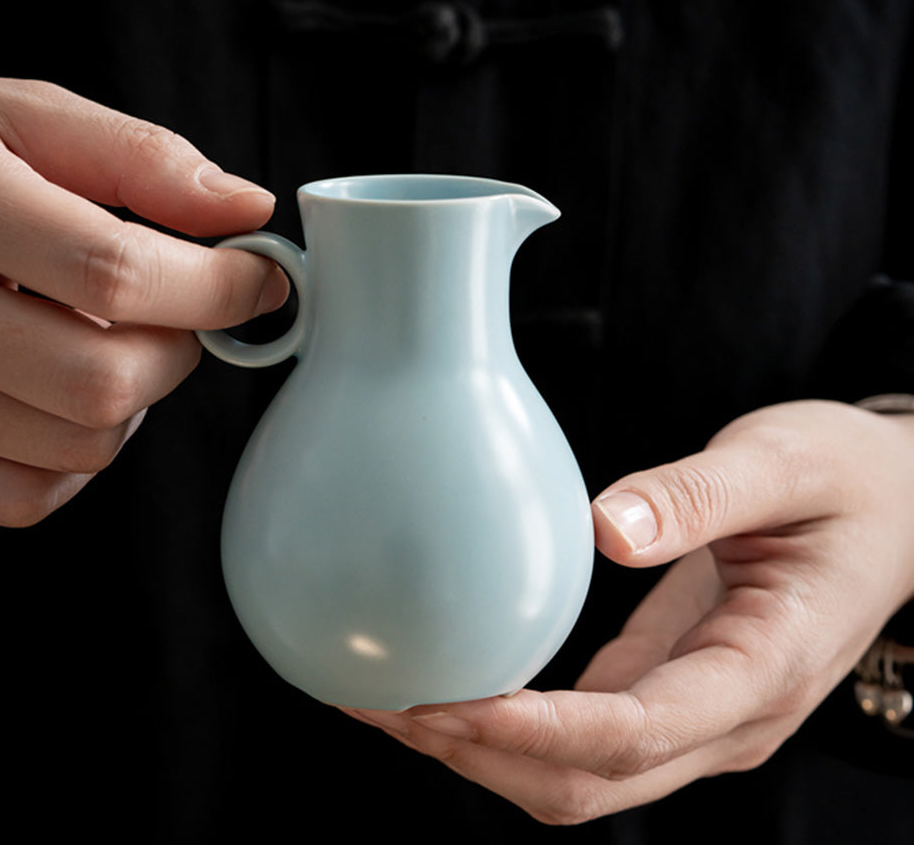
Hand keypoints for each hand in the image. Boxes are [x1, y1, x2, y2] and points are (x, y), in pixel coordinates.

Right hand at [0, 73, 285, 525]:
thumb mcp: (12, 115)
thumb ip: (137, 157)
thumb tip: (247, 207)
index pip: (113, 271)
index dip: (216, 286)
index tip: (259, 277)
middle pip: (103, 380)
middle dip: (179, 348)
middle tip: (175, 310)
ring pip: (78, 445)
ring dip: (134, 400)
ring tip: (107, 339)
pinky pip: (24, 495)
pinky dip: (77, 456)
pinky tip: (63, 392)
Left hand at [343, 400, 913, 823]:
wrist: (894, 507)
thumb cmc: (847, 482)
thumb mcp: (783, 465)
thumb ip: (698, 496)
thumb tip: (606, 528)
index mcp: (765, 668)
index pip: (635, 733)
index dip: (535, 731)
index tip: (448, 701)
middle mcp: (728, 716)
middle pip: (588, 781)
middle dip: (479, 754)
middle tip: (385, 697)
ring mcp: (696, 713)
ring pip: (575, 775)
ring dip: (479, 750)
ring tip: (389, 697)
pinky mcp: (668, 688)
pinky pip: (578, 734)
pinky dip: (505, 724)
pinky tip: (454, 680)